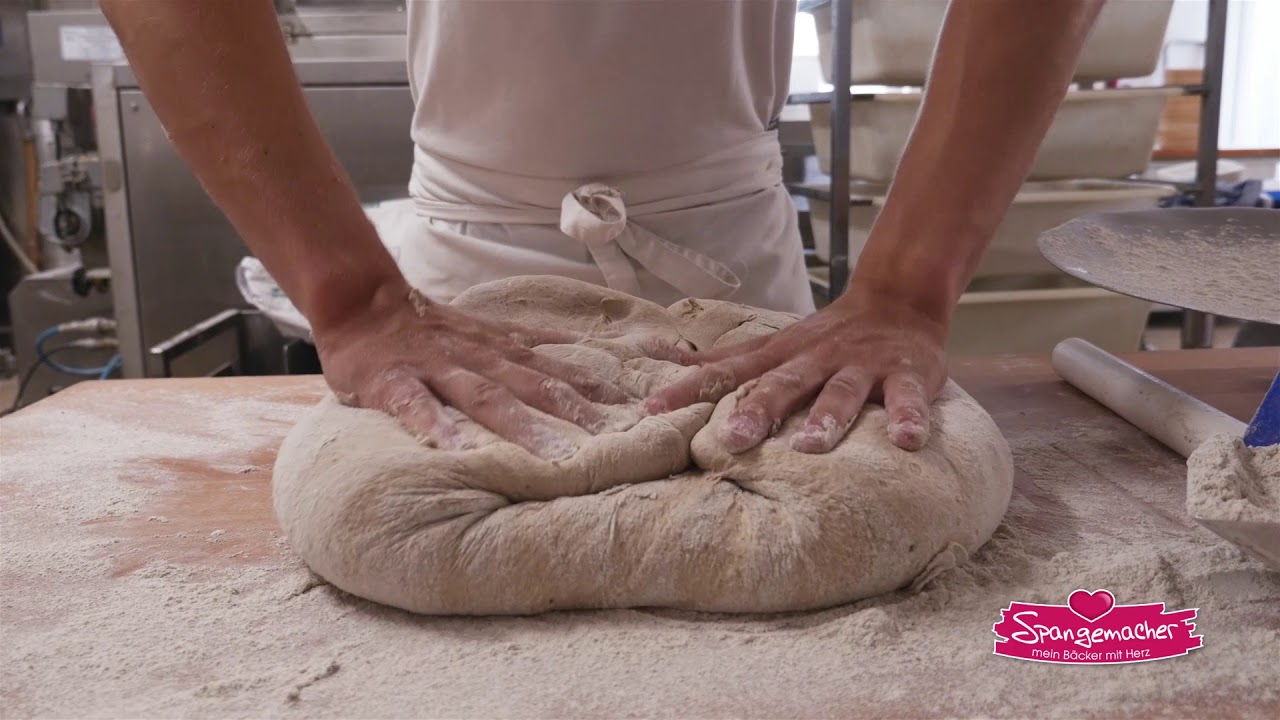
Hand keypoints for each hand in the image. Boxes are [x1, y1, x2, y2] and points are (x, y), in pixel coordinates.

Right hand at [314, 278, 631, 459]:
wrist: (361, 302)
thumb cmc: (430, 328)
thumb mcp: (490, 332)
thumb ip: (532, 348)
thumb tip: (588, 359)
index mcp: (503, 349)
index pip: (561, 370)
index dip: (602, 391)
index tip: (641, 412)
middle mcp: (479, 356)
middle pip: (536, 385)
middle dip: (578, 414)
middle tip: (616, 443)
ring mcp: (437, 367)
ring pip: (487, 396)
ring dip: (524, 427)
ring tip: (556, 458)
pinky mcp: (394, 381)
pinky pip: (417, 406)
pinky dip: (437, 427)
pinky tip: (457, 451)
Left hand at [645, 288, 947, 452]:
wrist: (899, 300)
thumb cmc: (825, 336)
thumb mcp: (770, 344)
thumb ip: (721, 360)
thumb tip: (658, 358)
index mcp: (781, 356)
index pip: (728, 373)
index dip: (690, 391)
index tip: (653, 414)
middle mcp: (816, 359)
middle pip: (782, 383)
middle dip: (757, 409)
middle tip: (734, 440)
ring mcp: (861, 366)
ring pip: (841, 391)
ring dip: (827, 418)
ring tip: (812, 446)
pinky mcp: (906, 375)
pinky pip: (908, 398)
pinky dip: (909, 417)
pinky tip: (907, 440)